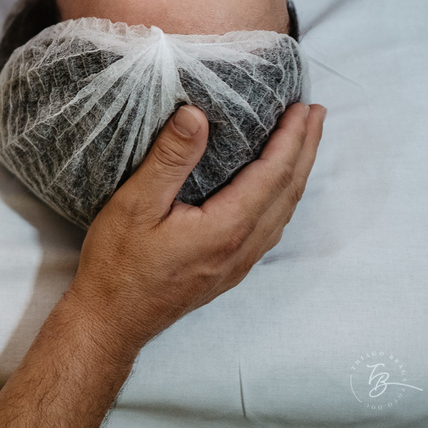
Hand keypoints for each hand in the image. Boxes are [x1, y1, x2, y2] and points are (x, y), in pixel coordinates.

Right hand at [66, 102, 325, 355]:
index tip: (301, 107)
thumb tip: (196, 115)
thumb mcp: (135, 204)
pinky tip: (273, 189)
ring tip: (301, 144)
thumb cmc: (117, 263)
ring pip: (282, 211)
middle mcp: (243, 247)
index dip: (291, 138)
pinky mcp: (228, 270)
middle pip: (288, 191)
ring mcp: (238, 262)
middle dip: (305, 149)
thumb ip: (169, 160)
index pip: (273, 173)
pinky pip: (270, 226)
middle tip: (315, 113)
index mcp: (227, 227)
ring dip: (296, 172)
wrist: (112, 320)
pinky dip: (281, 196)